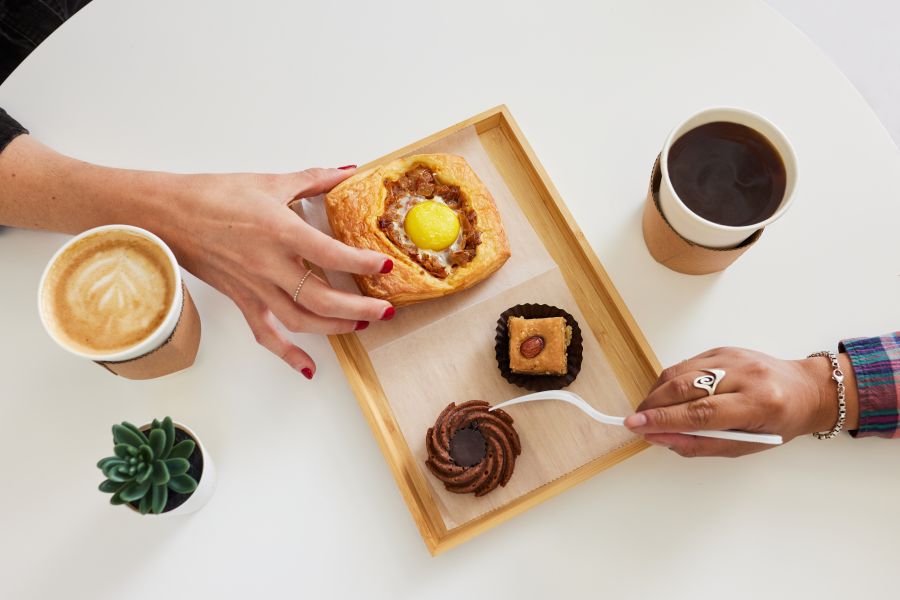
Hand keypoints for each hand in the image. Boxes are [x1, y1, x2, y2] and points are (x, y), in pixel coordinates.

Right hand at [156, 167, 393, 378]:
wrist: (169, 214)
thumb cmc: (215, 195)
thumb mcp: (271, 182)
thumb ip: (315, 180)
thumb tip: (348, 172)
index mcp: (280, 232)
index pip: (332, 255)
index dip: (362, 264)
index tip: (386, 267)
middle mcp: (270, 265)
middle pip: (322, 299)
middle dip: (360, 309)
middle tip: (385, 310)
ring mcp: (255, 287)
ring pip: (301, 321)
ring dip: (336, 328)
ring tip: (362, 325)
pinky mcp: (242, 300)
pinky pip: (267, 334)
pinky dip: (288, 355)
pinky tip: (309, 368)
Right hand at [623, 347, 857, 457]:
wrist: (804, 390)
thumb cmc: (778, 423)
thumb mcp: (745, 445)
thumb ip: (700, 444)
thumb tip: (661, 438)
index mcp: (758, 404)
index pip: (700, 412)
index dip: (663, 420)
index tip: (637, 426)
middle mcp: (745, 375)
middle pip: (685, 387)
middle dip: (653, 405)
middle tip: (636, 420)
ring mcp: (732, 357)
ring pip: (680, 372)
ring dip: (657, 393)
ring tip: (648, 410)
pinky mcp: (722, 348)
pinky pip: (686, 364)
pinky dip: (670, 381)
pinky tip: (665, 396)